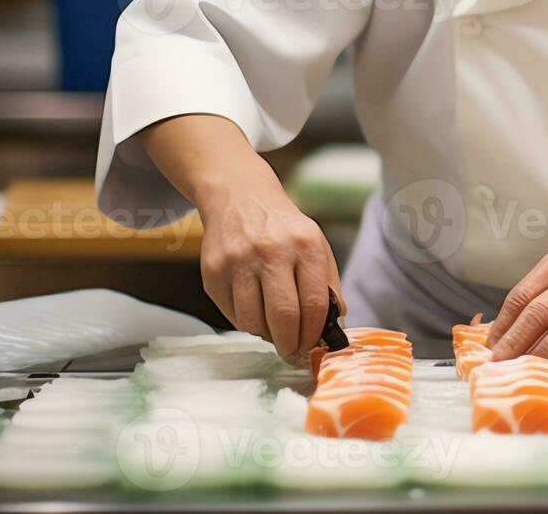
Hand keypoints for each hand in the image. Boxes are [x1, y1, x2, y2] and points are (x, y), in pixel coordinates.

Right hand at [197, 171, 340, 361]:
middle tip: (292, 351)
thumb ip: (328, 286)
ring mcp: (238, 260)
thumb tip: (334, 329)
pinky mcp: (213, 271)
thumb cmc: (284, 229)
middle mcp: (271, 250)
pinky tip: (254, 312)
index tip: (313, 346)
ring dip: (266, 336)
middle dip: (290, 344)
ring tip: (273, 330)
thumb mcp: (316, 245)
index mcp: (305, 244)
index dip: (314, 333)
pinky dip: (245, 323)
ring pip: (253, 321)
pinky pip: (231, 314)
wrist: (239, 197)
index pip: (314, 303)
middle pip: (283, 316)